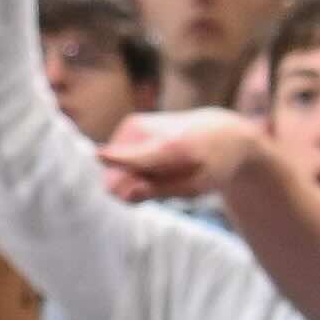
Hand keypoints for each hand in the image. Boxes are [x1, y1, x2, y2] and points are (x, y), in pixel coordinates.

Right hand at [96, 110, 266, 205]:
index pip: (133, 155)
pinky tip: (156, 162)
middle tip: (159, 188)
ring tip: (162, 172)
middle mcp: (147, 131)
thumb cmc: (210, 164)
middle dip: (131, 189)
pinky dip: (133, 167)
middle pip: (117, 176)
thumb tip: (121, 195)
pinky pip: (117, 160)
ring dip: (133, 178)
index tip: (98, 156)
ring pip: (115, 169)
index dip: (113, 160)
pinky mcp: (128, 124)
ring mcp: (133, 125)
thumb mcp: (195, 188)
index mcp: (170, 148)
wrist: (221, 132)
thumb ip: (157, 192)